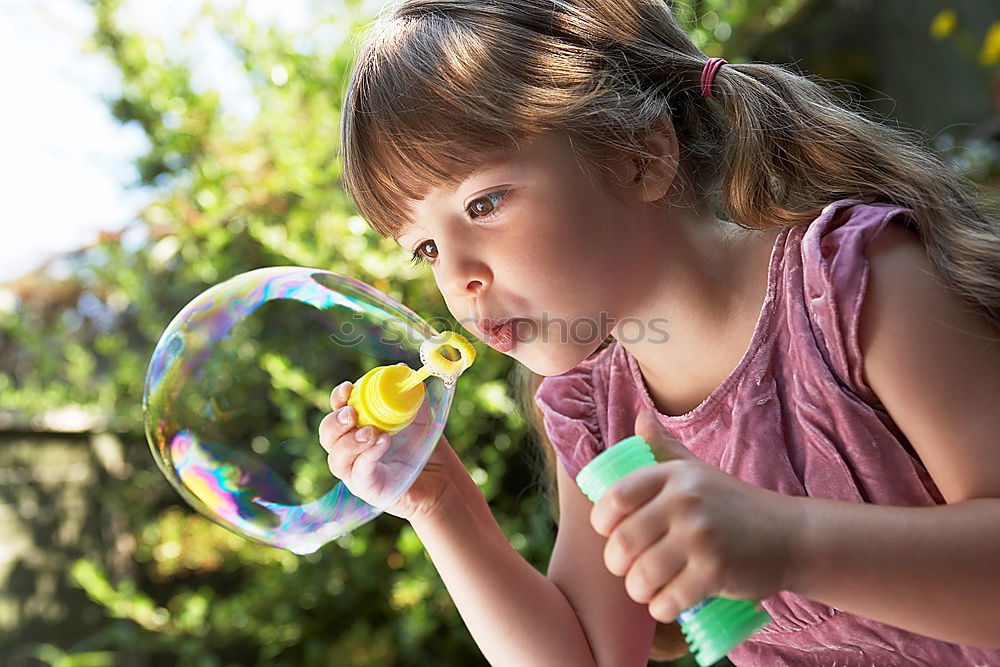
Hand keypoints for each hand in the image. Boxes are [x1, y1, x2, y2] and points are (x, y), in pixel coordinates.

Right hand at [318, 379, 460, 522]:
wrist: (440, 477)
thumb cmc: (423, 446)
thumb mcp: (419, 416)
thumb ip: (411, 396)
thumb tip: (403, 370)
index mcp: (358, 426)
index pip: (337, 410)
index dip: (338, 398)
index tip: (348, 388)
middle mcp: (351, 449)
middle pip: (327, 434)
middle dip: (335, 422)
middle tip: (351, 414)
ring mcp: (355, 471)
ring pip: (336, 458)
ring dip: (350, 442)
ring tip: (371, 432)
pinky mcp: (366, 488)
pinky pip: (358, 473)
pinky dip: (368, 456)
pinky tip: (382, 443)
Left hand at [589, 407, 802, 622]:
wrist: (790, 535)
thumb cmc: (732, 504)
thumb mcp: (697, 470)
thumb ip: (665, 446)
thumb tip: (640, 416)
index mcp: (674, 476)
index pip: (615, 498)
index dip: (602, 522)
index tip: (610, 533)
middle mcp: (685, 502)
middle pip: (623, 541)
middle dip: (617, 563)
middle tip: (627, 569)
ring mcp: (701, 537)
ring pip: (642, 575)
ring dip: (637, 590)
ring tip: (644, 589)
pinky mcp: (717, 571)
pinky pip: (669, 600)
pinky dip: (660, 608)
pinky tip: (664, 604)